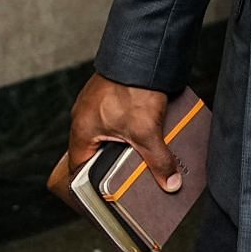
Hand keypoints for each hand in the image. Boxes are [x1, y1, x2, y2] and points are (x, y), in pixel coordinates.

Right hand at [68, 73, 180, 192]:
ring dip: (127, 146)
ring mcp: (98, 105)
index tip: (107, 199)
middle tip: (132, 182)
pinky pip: (120, 119)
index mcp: (81, 132)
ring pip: (111, 136)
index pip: (79, 171)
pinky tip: (152, 133)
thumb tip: (170, 184)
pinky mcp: (113, 95)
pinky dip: (133, 128)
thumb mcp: (146, 131)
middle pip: (97, 154)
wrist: (142, 52)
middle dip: (115, 168)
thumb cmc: (132, 88)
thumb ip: (158, 160)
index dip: (92, 188)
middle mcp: (85, 119)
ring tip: (146, 158)